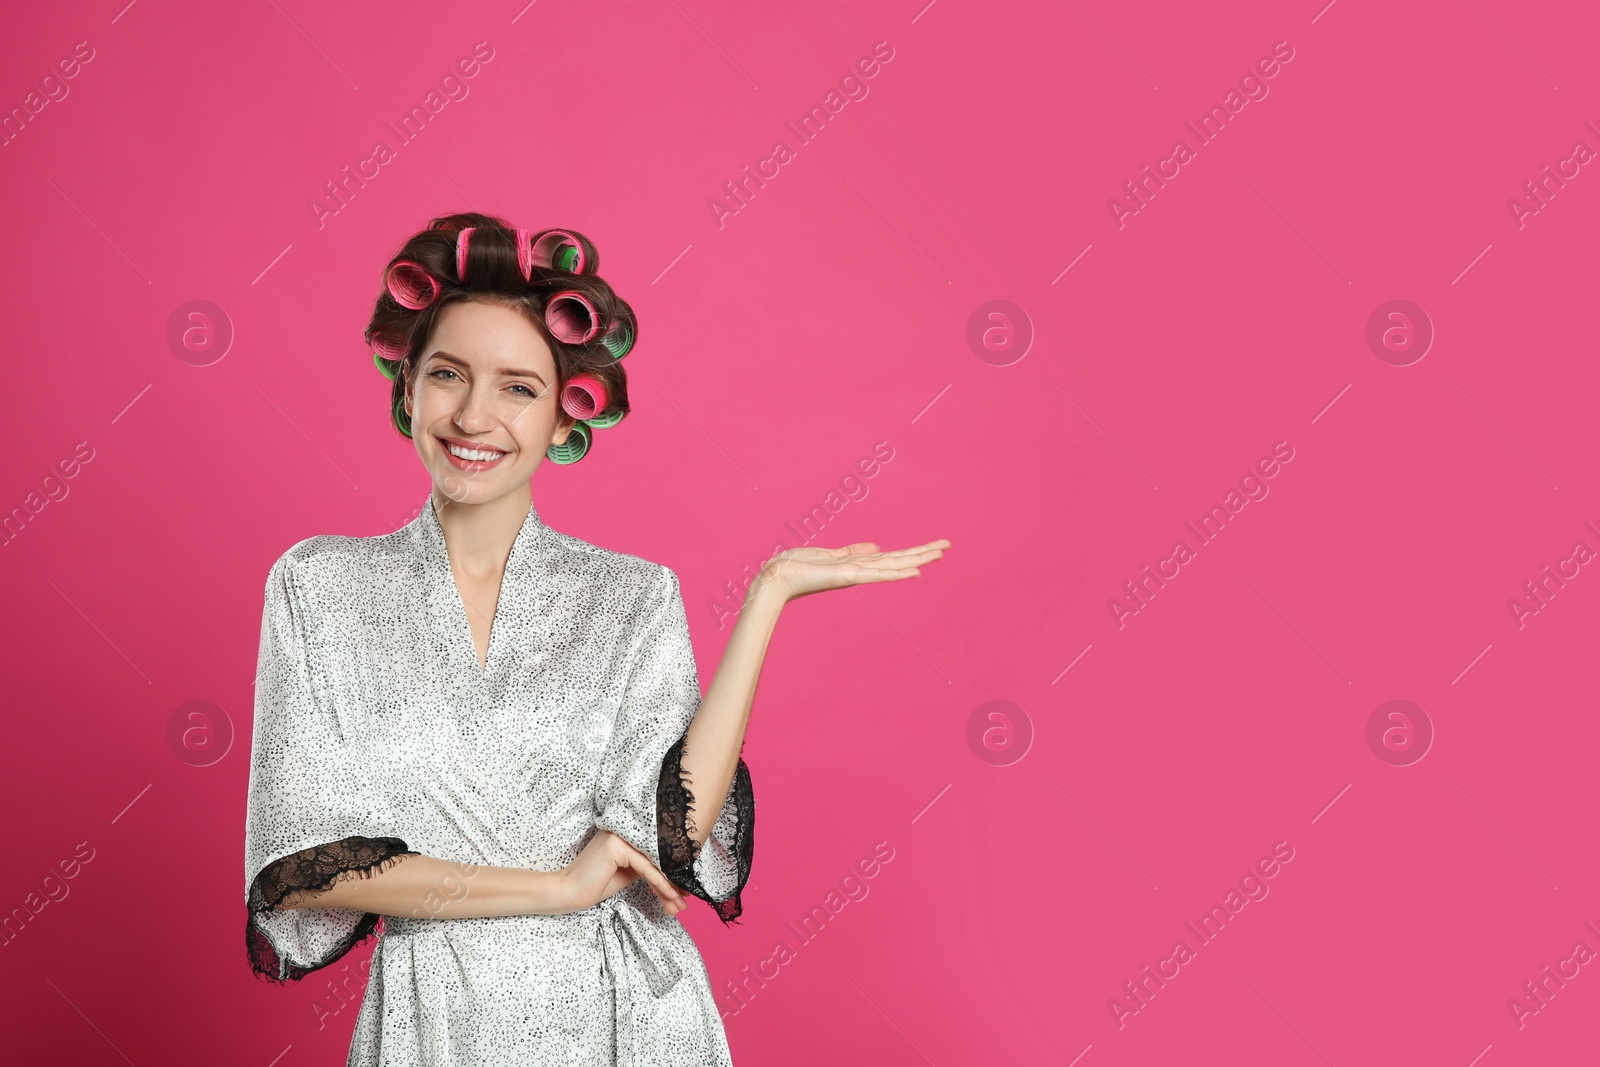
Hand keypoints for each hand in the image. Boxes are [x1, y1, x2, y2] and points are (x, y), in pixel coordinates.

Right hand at [559, 829, 687, 916]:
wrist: (569, 891)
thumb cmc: (595, 883)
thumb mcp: (628, 873)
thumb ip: (646, 866)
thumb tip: (673, 873)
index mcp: (626, 833)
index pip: (655, 853)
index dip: (671, 874)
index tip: (683, 892)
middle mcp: (624, 830)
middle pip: (657, 857)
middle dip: (673, 882)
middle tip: (684, 901)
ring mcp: (620, 836)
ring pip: (654, 863)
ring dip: (669, 886)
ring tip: (679, 904)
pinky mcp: (617, 847)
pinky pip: (646, 867)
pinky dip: (659, 883)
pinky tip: (670, 895)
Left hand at [753, 538, 950, 603]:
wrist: (777, 578)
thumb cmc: (798, 568)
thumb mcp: (830, 554)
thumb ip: (854, 551)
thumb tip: (877, 547)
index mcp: (858, 565)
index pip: (892, 557)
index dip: (914, 552)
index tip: (934, 547)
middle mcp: (861, 571)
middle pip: (899, 560)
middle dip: (923, 553)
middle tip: (948, 546)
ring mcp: (856, 574)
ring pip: (893, 565)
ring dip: (917, 559)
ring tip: (939, 553)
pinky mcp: (847, 576)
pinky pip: (877, 574)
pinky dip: (897, 573)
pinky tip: (914, 572)